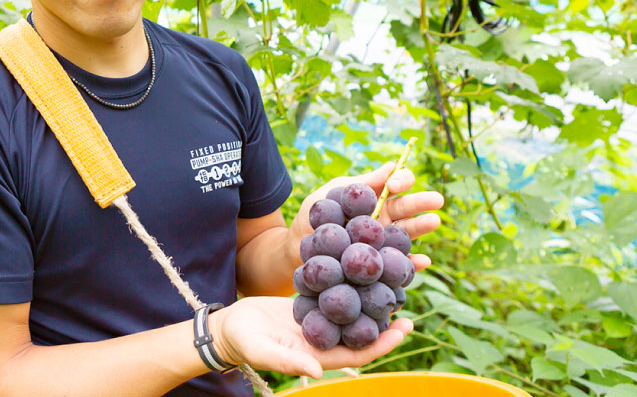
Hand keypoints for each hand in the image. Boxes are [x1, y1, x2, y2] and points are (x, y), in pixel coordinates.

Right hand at [211, 296, 413, 378]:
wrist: (229, 327)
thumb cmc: (244, 343)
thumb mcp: (263, 352)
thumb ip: (289, 362)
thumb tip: (316, 370)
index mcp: (319, 355)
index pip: (360, 352)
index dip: (383, 343)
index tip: (404, 328)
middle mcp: (324, 338)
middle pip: (362, 329)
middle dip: (385, 318)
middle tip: (407, 298)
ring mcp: (317, 320)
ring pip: (351, 310)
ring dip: (369, 298)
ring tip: (390, 279)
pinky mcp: (309, 304)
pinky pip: (334, 294)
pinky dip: (348, 284)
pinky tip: (357, 265)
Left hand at [289, 162, 443, 273]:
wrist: (297, 249)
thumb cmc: (313, 217)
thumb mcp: (331, 194)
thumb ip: (359, 185)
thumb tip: (390, 165)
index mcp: (372, 198)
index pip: (394, 184)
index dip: (400, 180)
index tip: (395, 183)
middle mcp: (382, 219)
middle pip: (405, 208)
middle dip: (421, 202)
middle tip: (437, 199)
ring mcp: (382, 240)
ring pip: (406, 232)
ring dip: (421, 227)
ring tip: (434, 221)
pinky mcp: (379, 263)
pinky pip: (398, 264)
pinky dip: (412, 263)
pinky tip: (423, 260)